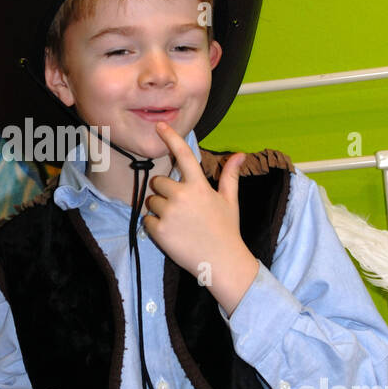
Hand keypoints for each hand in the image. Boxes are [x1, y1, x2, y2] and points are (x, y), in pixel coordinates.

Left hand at [143, 123, 259, 315]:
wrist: (222, 262)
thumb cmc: (227, 230)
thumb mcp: (230, 201)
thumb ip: (230, 175)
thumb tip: (240, 154)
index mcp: (199, 186)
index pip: (184, 155)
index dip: (171, 138)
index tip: (159, 126)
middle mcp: (182, 196)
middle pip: (158, 183)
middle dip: (165, 193)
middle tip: (181, 209)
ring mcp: (170, 214)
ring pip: (151, 202)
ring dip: (160, 210)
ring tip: (179, 224)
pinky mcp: (159, 231)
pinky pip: (147, 220)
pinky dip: (155, 226)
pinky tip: (173, 234)